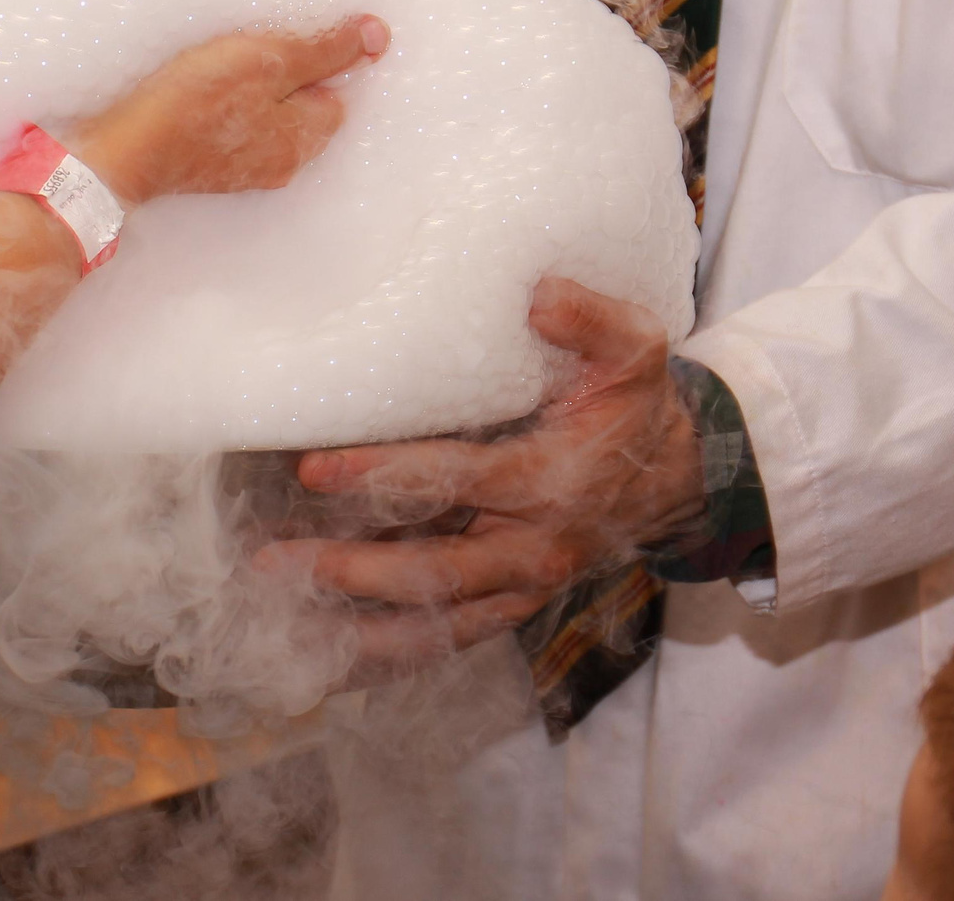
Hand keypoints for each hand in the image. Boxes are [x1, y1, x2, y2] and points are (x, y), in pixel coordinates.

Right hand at [73, 17, 387, 205]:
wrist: (122, 151)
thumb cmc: (194, 101)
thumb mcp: (266, 60)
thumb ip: (325, 50)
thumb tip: (380, 36)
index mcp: (304, 139)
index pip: (335, 91)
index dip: (315, 59)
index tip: (282, 40)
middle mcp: (282, 164)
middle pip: (302, 107)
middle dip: (283, 77)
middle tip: (247, 50)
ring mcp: (244, 171)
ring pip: (267, 119)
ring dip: (251, 92)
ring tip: (219, 67)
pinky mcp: (210, 169)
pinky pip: (235, 130)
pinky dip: (224, 109)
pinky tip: (198, 93)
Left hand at [280, 276, 706, 680]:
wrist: (677, 479)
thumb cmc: (635, 409)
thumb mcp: (635, 352)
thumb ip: (591, 321)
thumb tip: (539, 296)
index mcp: (552, 482)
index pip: (457, 481)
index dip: (386, 476)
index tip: (315, 469)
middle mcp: (533, 548)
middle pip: (435, 570)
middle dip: (353, 569)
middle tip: (276, 558)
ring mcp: (521, 588)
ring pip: (435, 623)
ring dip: (357, 628)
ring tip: (283, 617)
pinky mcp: (509, 607)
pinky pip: (444, 639)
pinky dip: (386, 654)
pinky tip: (323, 659)